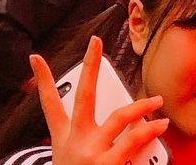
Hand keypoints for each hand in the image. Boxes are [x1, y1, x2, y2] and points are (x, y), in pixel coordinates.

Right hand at [31, 36, 167, 164]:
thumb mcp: (69, 156)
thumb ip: (85, 134)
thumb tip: (111, 116)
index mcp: (64, 138)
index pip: (49, 105)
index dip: (41, 80)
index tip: (36, 57)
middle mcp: (77, 141)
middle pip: (85, 97)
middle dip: (91, 67)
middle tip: (96, 43)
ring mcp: (93, 154)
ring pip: (121, 118)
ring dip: (142, 106)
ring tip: (157, 102)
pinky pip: (135, 146)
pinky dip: (149, 139)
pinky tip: (159, 132)